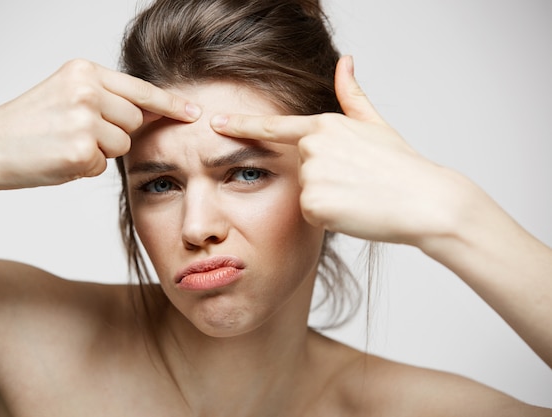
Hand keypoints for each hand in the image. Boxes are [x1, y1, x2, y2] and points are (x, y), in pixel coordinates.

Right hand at [0, 59, 200, 189]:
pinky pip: (102, 165)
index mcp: (84, 72)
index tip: (193, 112)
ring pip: (122, 145)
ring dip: (100, 151)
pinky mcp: (79, 150)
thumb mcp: (67, 94)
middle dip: (116, 132)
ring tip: (65, 143)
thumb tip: (150, 112)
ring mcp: (83, 120)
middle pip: (134, 121)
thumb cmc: (28, 124)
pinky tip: (59, 158)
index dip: (170, 103)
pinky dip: (84, 167)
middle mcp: (86, 90)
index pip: (140, 89)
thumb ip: (106, 98)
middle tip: (77, 133)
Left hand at [211, 56, 466, 244]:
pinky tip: (353, 210)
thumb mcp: (376, 125)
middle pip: (300, 172)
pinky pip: (311, 216)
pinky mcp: (312, 203)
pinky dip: (329, 218)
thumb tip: (345, 62)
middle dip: (323, 182)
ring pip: (305, 196)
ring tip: (358, 196)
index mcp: (324, 125)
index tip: (216, 122)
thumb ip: (352, 95)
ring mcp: (311, 174)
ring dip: (327, 200)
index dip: (242, 126)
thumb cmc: (402, 166)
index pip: (274, 127)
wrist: (424, 200)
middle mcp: (312, 146)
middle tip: (356, 183)